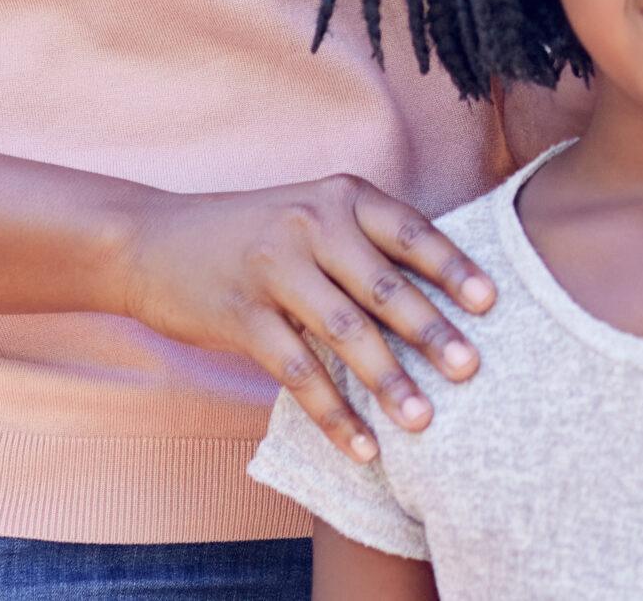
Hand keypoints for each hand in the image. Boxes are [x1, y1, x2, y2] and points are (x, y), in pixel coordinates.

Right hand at [115, 175, 494, 463]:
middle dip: (431, 332)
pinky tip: (361, 445)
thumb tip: (443, 291)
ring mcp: (273, 269)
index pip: (409, 231)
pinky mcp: (241, 316)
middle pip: (382, 286)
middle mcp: (310, 224)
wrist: (152, 240)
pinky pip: (298, 373)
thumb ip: (366, 241)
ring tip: (423, 421)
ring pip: (343, 333)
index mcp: (340, 196)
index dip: (452, 267)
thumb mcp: (311, 213)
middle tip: (471, 370)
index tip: (490, 303)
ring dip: (387, 381)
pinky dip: (333, 414)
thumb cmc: (252, 232)